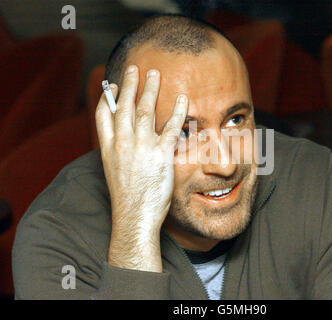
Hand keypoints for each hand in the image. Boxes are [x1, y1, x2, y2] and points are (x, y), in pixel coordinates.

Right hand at [95, 65, 187, 270]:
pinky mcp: (160, 154)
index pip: (103, 115)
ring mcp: (141, 147)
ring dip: (150, 89)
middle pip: (124, 106)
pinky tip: (183, 98)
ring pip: (144, 110)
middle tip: (134, 68)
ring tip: (155, 74)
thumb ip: (119, 153)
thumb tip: (125, 142)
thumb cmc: (127, 199)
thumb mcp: (115, 173)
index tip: (113, 85)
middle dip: (129, 85)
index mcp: (107, 149)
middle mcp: (122, 143)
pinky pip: (170, 127)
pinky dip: (177, 111)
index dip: (108, 97)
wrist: (134, 217)